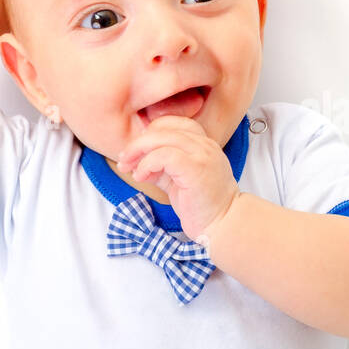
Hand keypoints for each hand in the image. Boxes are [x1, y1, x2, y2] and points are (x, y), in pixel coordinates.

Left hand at [116, 116, 240, 242]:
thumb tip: (137, 162)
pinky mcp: (196, 168)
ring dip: (138, 152)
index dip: (150, 134)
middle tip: (124, 160)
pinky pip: (164, 155)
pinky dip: (147, 164)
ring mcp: (202, 154)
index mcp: (203, 144)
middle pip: (163, 128)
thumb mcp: (177, 180)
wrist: (224, 224)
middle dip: (137, 143)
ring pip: (162, 138)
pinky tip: (141, 176)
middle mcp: (205, 144)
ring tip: (129, 169)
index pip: (172, 123)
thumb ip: (161, 167)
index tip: (135, 153)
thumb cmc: (202, 206)